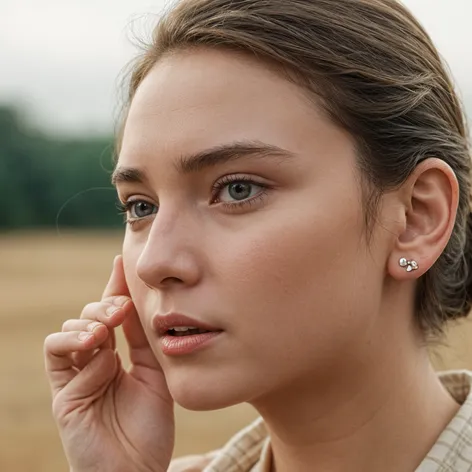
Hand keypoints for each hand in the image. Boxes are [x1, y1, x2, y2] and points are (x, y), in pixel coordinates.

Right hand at [44, 256, 173, 471]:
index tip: (123, 262)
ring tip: (108, 326)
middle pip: (91, 316)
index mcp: (117, 356)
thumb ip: (142, 340)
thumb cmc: (150, 427)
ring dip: (89, 320)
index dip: (116, 287)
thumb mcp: (155, 373)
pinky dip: (73, 341)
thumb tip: (137, 301)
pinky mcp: (63, 392)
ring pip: (69, 328)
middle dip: (106, 303)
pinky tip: (96, 348)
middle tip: (124, 306)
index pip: (112, 314)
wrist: (138, 471)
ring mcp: (77, 376)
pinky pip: (56, 354)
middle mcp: (95, 362)